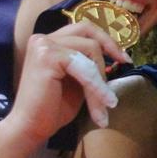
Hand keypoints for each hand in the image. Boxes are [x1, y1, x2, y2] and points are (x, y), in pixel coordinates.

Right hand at [7, 20, 129, 140]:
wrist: (31, 128)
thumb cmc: (53, 108)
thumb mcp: (78, 80)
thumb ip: (89, 64)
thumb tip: (116, 56)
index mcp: (49, 41)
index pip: (83, 29)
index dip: (106, 40)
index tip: (123, 58)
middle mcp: (43, 38)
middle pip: (87, 30)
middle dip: (109, 46)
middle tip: (124, 63)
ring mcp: (43, 45)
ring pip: (90, 50)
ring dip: (101, 80)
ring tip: (106, 105)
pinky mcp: (47, 56)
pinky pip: (84, 66)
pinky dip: (96, 86)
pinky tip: (103, 103)